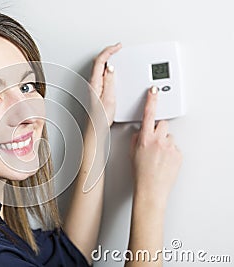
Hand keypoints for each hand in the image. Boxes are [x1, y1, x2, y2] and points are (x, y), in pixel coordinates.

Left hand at [89, 43, 121, 126]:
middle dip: (109, 52)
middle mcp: (92, 83)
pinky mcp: (96, 90)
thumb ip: (109, 81)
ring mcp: (93, 86)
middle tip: (118, 48)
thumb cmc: (101, 117)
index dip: (109, 51)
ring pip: (99, 67)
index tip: (118, 47)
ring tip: (116, 55)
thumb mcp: (109, 98)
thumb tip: (110, 68)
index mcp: (94, 82)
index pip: (100, 61)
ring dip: (108, 59)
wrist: (96, 127)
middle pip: (98, 61)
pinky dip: (107, 68)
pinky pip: (101, 74)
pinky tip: (113, 69)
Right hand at [130, 87, 181, 205]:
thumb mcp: (132, 154)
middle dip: (158, 130)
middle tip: (154, 141)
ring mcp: (169, 147)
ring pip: (169, 137)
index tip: (154, 90)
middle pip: (162, 124)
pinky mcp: (178, 154)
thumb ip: (135, 139)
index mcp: (145, 138)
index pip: (148, 114)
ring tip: (158, 155)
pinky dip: (170, 152)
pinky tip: (164, 161)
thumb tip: (139, 133)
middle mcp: (158, 140)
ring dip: (164, 142)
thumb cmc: (140, 174)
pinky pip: (174, 147)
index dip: (151, 100)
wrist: (151, 188)